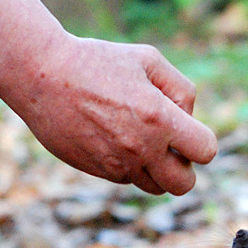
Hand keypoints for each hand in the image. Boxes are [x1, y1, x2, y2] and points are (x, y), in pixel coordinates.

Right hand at [18, 34, 216, 195]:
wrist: (42, 76)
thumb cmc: (97, 62)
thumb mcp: (148, 60)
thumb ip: (181, 90)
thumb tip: (189, 120)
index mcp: (160, 118)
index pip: (206, 151)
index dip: (201, 142)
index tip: (187, 129)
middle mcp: (142, 148)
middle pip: (184, 185)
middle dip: (184, 168)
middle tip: (170, 146)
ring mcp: (118, 164)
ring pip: (155, 187)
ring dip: (157, 170)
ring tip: (141, 140)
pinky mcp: (99, 171)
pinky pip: (127, 179)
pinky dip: (130, 166)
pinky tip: (114, 138)